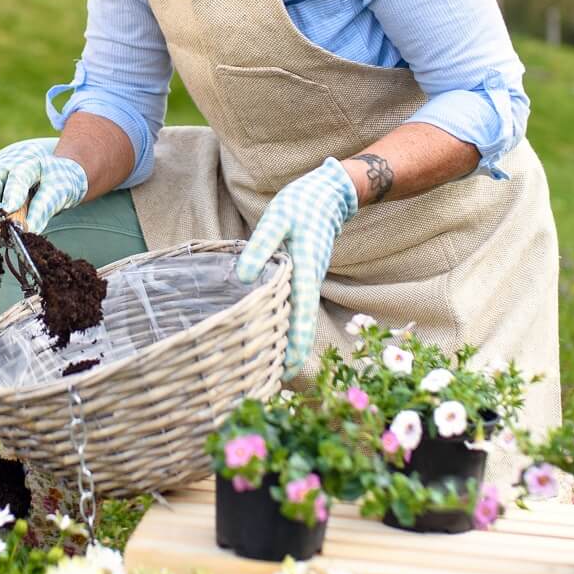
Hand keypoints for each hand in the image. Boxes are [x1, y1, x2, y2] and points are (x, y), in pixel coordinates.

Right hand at [0, 137, 89, 232]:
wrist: (51, 174)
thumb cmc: (57, 181)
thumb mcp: (61, 192)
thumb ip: (44, 208)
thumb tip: (27, 230)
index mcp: (30, 162)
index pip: (18, 177)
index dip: (12, 194)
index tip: (7, 210)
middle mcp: (6, 164)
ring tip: (0, 233)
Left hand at [234, 158, 358, 370]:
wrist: (330, 192)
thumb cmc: (302, 202)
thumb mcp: (277, 218)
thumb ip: (260, 246)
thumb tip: (243, 277)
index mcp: (306, 270)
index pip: (301, 315)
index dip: (295, 343)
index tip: (289, 369)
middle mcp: (310, 279)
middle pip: (302, 324)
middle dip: (292, 353)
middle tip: (276, 381)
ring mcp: (309, 278)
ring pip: (300, 316)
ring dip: (289, 340)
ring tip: (273, 366)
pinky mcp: (304, 273)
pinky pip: (297, 305)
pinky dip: (289, 323)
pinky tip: (274, 331)